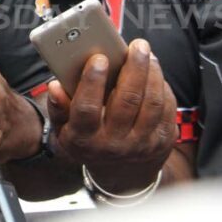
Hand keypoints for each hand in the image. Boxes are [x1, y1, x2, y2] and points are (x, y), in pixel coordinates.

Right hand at [47, 39, 176, 191]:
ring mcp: (141, 144)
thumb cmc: (89, 141)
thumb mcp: (65, 129)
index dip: (92, 82)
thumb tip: (55, 85)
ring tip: (146, 54)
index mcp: (84, 138)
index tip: (98, 58)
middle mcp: (114, 144)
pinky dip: (162, 86)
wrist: (121, 175)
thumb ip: (59, 107)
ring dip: (152, 73)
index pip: (87, 108)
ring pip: (151, 102)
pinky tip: (155, 71)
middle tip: (136, 46)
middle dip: (133, 68)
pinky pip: (166, 108)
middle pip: (127, 101)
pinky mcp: (162, 142)